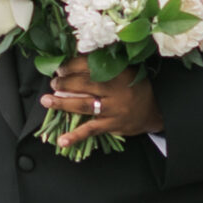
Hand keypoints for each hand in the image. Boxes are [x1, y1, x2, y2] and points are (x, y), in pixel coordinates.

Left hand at [43, 58, 164, 149]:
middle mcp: (115, 89)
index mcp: (117, 72)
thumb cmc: (135, 87)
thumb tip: (74, 62)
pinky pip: (91, 130)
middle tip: (53, 83)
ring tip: (46, 100)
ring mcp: (113, 109)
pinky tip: (62, 140)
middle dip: (64, 83)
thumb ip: (105, 67)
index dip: (72, 66)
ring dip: (62, 103)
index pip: (90, 65)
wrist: (156, 109)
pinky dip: (76, 136)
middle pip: (83, 85)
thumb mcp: (125, 71)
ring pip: (84, 105)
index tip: (60, 68)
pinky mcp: (112, 125)